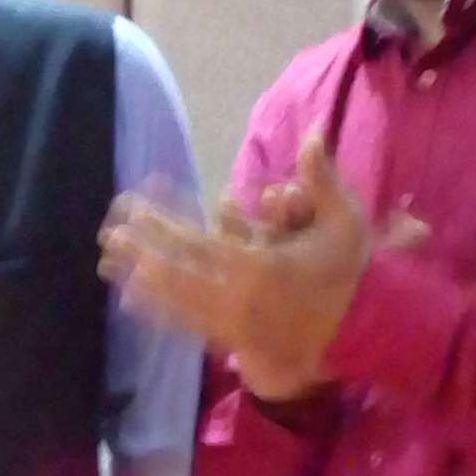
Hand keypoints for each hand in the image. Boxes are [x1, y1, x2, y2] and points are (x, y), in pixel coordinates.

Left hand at [102, 137, 426, 400]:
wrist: (368, 330)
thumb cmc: (353, 272)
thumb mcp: (343, 221)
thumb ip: (321, 179)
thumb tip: (312, 134)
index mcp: (259, 268)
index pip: (197, 244)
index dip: (160, 226)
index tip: (131, 209)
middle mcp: (238, 299)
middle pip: (177, 274)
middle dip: (139, 253)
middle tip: (107, 236)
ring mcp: (235, 324)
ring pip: (177, 304)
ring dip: (141, 283)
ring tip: (110, 267)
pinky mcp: (237, 341)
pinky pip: (190, 326)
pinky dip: (162, 312)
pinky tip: (136, 301)